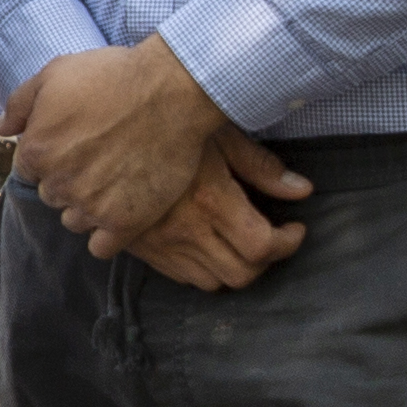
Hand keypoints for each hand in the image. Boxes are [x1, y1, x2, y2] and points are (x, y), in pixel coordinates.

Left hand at [0, 38, 221, 241]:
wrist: (171, 90)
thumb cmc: (113, 75)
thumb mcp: (55, 72)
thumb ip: (20, 102)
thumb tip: (1, 128)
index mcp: (35, 151)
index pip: (31, 169)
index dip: (53, 155)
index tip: (79, 142)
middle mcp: (58, 183)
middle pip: (53, 194)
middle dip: (70, 179)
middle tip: (101, 157)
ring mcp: (91, 206)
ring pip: (74, 221)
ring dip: (87, 207)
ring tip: (114, 181)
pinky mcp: (125, 222)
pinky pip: (101, 247)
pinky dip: (106, 235)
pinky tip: (120, 214)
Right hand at [119, 147, 311, 291]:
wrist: (104, 131)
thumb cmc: (170, 124)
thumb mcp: (221, 137)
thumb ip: (261, 167)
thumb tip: (302, 190)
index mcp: (210, 200)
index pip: (262, 247)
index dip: (288, 244)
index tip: (294, 229)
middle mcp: (185, 229)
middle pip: (241, 275)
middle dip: (265, 262)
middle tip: (271, 238)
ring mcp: (160, 243)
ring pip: (211, 281)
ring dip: (233, 268)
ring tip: (239, 242)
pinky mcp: (141, 247)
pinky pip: (181, 276)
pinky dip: (202, 268)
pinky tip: (206, 243)